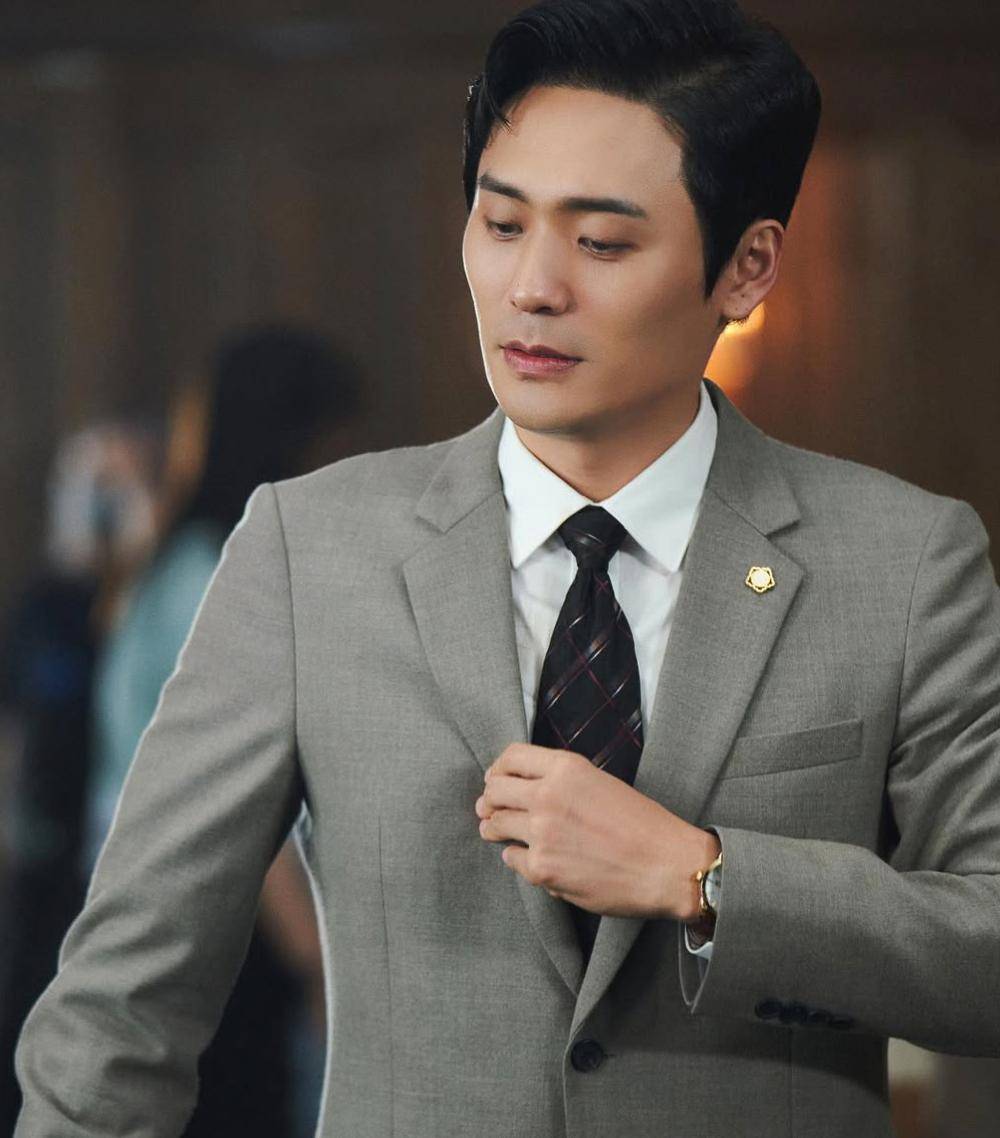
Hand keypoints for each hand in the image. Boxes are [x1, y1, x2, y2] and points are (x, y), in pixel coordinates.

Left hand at [475, 743, 719, 920]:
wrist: (668, 866)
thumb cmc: (642, 825)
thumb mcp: (600, 782)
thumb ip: (561, 781)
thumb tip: (520, 791)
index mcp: (566, 768)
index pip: (511, 757)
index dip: (498, 769)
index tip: (495, 779)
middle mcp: (548, 795)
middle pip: (494, 790)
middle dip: (489, 800)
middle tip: (489, 809)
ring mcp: (542, 832)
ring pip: (495, 825)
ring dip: (493, 829)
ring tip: (496, 832)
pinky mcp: (542, 868)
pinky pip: (511, 858)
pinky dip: (516, 858)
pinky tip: (529, 858)